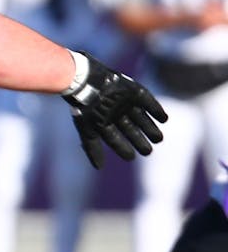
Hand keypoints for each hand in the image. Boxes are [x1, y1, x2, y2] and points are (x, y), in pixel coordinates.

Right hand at [61, 52, 167, 168]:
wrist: (88, 83)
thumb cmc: (87, 109)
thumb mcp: (88, 130)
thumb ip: (92, 148)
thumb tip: (99, 168)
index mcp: (104, 122)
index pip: (115, 139)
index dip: (123, 148)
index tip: (131, 157)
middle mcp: (116, 113)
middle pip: (131, 130)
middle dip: (140, 141)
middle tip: (147, 151)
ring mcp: (127, 102)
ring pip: (142, 119)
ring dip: (151, 129)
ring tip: (158, 139)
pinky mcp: (136, 92)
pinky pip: (150, 103)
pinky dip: (157, 111)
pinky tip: (164, 120)